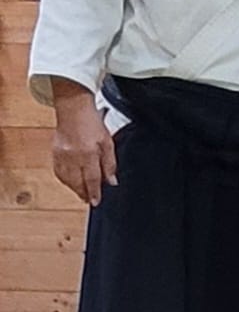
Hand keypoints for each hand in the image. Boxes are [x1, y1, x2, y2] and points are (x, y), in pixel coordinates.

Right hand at [52, 80, 117, 205]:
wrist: (73, 109)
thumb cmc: (92, 123)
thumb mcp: (108, 142)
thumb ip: (110, 164)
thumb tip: (112, 181)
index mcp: (89, 153)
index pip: (92, 179)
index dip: (94, 192)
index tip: (96, 202)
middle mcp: (74, 156)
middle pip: (77, 182)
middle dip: (84, 193)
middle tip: (89, 200)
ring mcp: (62, 155)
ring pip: (67, 179)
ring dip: (74, 188)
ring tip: (82, 192)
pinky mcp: (54, 153)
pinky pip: (59, 173)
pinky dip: (66, 180)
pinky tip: (71, 181)